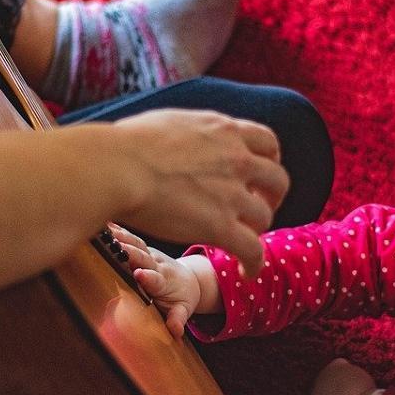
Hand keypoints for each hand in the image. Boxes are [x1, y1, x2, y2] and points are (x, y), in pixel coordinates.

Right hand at [111, 226, 202, 338]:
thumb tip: (176, 331)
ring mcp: (149, 254)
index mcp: (164, 282)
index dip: (148, 277)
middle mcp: (156, 265)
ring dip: (121, 237)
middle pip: (142, 257)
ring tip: (105, 231)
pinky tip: (104, 222)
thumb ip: (178, 318)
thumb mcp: (183, 310)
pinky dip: (118, 230)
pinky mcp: (143, 248)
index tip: (139, 274)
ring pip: (136, 244)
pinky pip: (130, 238)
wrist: (189, 279)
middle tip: (114, 246)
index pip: (156, 279)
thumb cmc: (182, 297)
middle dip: (129, 252)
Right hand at [113, 109, 289, 275]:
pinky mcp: (221, 226)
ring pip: (264, 217)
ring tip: (242, 241)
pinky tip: (246, 272)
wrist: (117, 168)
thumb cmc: (124, 146)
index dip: (268, 161)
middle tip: (258, 208)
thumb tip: (177, 139)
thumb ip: (187, 133)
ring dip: (256, 230)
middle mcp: (236, 158)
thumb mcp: (168, 122)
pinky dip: (254, 263)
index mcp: (223, 130)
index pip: (267, 142)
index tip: (258, 175)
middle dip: (271, 197)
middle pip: (277, 179)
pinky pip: (252, 250)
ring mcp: (232, 193)